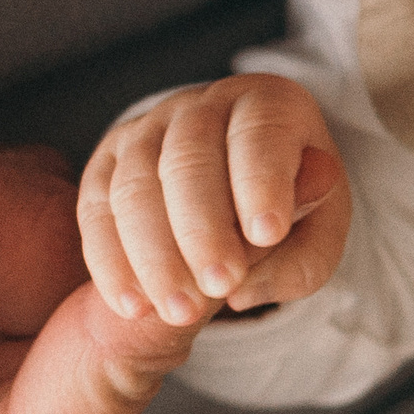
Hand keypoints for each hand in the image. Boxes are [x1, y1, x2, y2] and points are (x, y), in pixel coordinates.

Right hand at [78, 73, 347, 325]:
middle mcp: (201, 106)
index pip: (260, 131)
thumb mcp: (316, 239)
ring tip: (179, 309)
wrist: (242, 191)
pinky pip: (96, 209)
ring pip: (136, 185)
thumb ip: (298, 261)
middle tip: (220, 285)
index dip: (261, 180)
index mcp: (268, 104)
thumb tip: (245, 290)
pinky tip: (133, 305)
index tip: (268, 234)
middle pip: (189, 158)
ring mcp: (147, 130)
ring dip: (155, 254)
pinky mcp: (107, 162)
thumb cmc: (290, 213)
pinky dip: (111, 260)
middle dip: (203, 228)